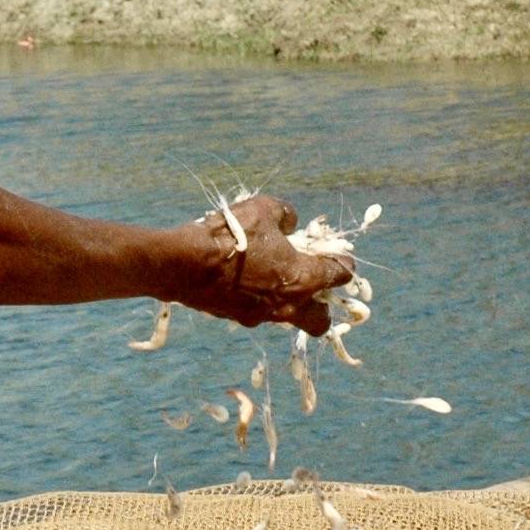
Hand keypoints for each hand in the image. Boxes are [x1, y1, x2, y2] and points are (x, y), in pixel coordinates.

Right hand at [173, 195, 349, 335]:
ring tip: (274, 279)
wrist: (185, 264)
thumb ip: (286, 215)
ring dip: (290, 302)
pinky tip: (246, 281)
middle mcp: (288, 304)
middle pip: (321, 320)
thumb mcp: (263, 209)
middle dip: (323, 306)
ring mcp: (262, 316)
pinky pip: (260, 313)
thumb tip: (291, 223)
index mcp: (303, 277)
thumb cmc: (230, 235)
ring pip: (289, 318)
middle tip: (313, 285)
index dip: (344, 264)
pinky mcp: (238, 318)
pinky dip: (261, 300)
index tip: (341, 258)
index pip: (339, 274)